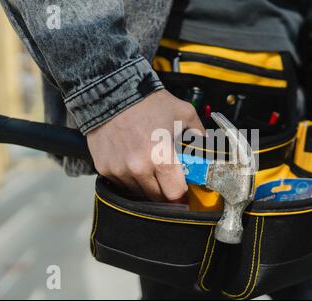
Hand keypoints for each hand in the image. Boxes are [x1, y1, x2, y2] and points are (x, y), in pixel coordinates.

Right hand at [86, 89, 204, 201]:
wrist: (113, 92)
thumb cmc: (149, 102)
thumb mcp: (183, 113)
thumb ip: (198, 132)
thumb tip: (207, 144)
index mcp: (161, 159)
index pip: (174, 194)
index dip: (180, 192)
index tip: (181, 186)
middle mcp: (139, 169)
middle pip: (156, 197)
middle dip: (164, 188)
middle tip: (166, 175)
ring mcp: (119, 170)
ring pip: (138, 191)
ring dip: (145, 183)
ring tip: (147, 163)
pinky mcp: (104, 168)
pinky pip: (120, 183)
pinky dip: (128, 177)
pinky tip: (131, 160)